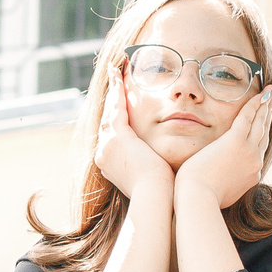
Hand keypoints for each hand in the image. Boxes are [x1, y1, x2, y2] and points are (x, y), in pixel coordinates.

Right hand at [92, 59, 171, 200]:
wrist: (157, 199)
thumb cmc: (164, 193)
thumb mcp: (156, 177)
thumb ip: (156, 165)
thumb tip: (167, 163)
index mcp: (111, 164)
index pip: (113, 133)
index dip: (116, 115)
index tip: (120, 104)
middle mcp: (104, 154)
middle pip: (107, 119)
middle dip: (112, 100)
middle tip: (115, 80)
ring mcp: (107, 146)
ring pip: (110, 111)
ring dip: (114, 90)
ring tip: (116, 72)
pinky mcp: (117, 138)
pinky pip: (116, 108)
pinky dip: (118, 91)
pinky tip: (120, 75)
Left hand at [174, 86, 271, 211]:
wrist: (198, 198)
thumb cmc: (200, 198)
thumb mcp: (219, 192)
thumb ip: (225, 182)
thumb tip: (220, 179)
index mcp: (251, 175)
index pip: (260, 149)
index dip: (263, 134)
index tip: (265, 123)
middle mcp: (255, 162)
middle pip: (264, 133)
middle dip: (268, 115)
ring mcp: (248, 152)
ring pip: (260, 123)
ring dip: (266, 105)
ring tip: (271, 92)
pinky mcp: (236, 142)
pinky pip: (248, 117)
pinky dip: (255, 104)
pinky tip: (260, 93)